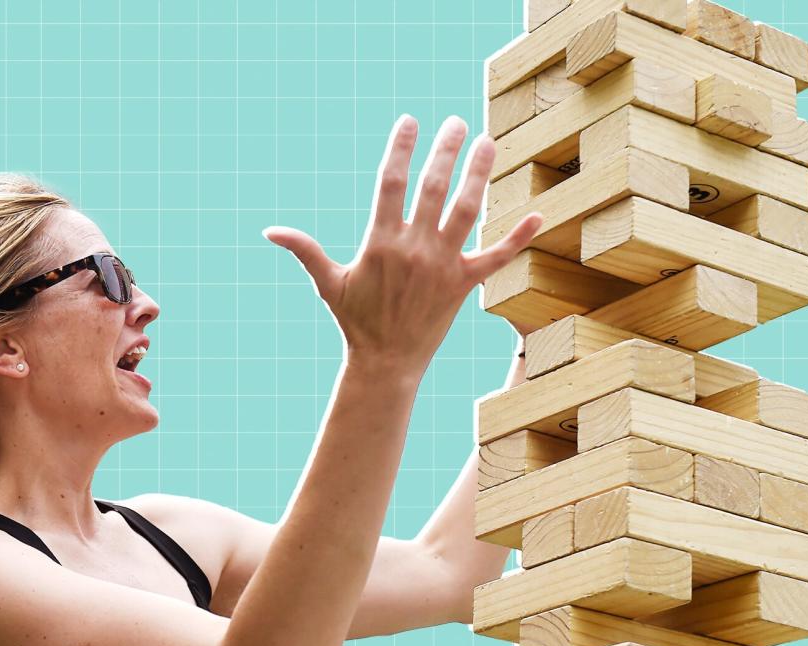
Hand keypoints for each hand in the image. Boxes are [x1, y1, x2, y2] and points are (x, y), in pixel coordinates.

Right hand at [264, 114, 542, 376]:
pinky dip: (518, 237)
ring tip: (488, 143)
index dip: (400, 148)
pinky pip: (496, 257)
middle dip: (446, 149)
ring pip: (467, 210)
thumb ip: (305, 250)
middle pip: (434, 186)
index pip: (391, 182)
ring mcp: (442, 265)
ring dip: (479, 173)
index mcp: (381, 241)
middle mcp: (414, 248)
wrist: (386, 363)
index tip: (410, 121)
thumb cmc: (355, 322)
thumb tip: (269, 231)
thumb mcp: (328, 283)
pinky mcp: (464, 285)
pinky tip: (538, 214)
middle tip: (457, 122)